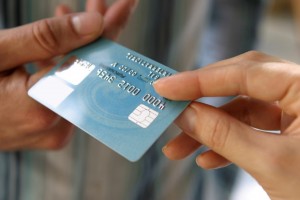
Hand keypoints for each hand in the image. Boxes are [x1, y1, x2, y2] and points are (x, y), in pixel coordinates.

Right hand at [0, 0, 136, 150]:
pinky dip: (63, 64)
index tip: (126, 4)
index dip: (111, 28)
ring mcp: (51, 130)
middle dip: (96, 33)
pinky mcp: (46, 127)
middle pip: (90, 70)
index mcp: (44, 109)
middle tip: (103, 5)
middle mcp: (55, 126)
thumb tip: (95, 24)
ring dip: (77, 46)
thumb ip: (47, 39)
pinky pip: (66, 90)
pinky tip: (58, 42)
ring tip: (73, 15)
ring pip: (78, 79)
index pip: (94, 62)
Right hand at [154, 51, 299, 198]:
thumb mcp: (271, 164)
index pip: (244, 72)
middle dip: (201, 102)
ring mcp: (295, 112)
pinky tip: (206, 159)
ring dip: (208, 130)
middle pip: (239, 85)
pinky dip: (226, 143)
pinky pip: (250, 129)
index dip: (198, 80)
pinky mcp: (288, 132)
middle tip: (170, 111)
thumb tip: (185, 115)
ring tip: (178, 149)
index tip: (165, 87)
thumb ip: (224, 135)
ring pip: (240, 111)